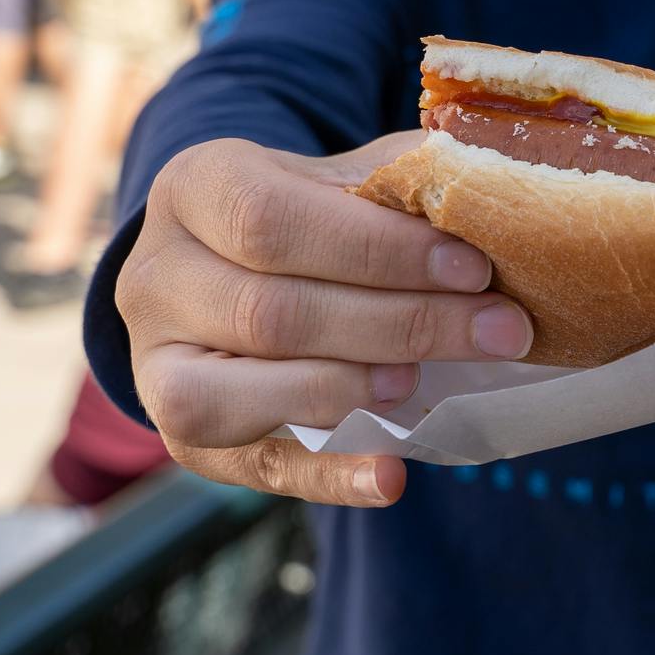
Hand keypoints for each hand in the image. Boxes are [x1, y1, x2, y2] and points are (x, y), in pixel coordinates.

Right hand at [114, 134, 536, 507]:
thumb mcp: (340, 177)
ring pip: (240, 392)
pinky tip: (391, 477)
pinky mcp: (181, 434)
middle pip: (271, 313)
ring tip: (426, 381)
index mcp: (195, 186)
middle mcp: (155, 276)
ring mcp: (156, 363)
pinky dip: (327, 476)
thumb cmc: (305, 215)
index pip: (272, 219)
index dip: (377, 249)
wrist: (225, 266)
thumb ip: (402, 182)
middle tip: (499, 330)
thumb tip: (490, 196)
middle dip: (398, 324)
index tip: (474, 267)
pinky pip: (252, 465)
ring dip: (348, 390)